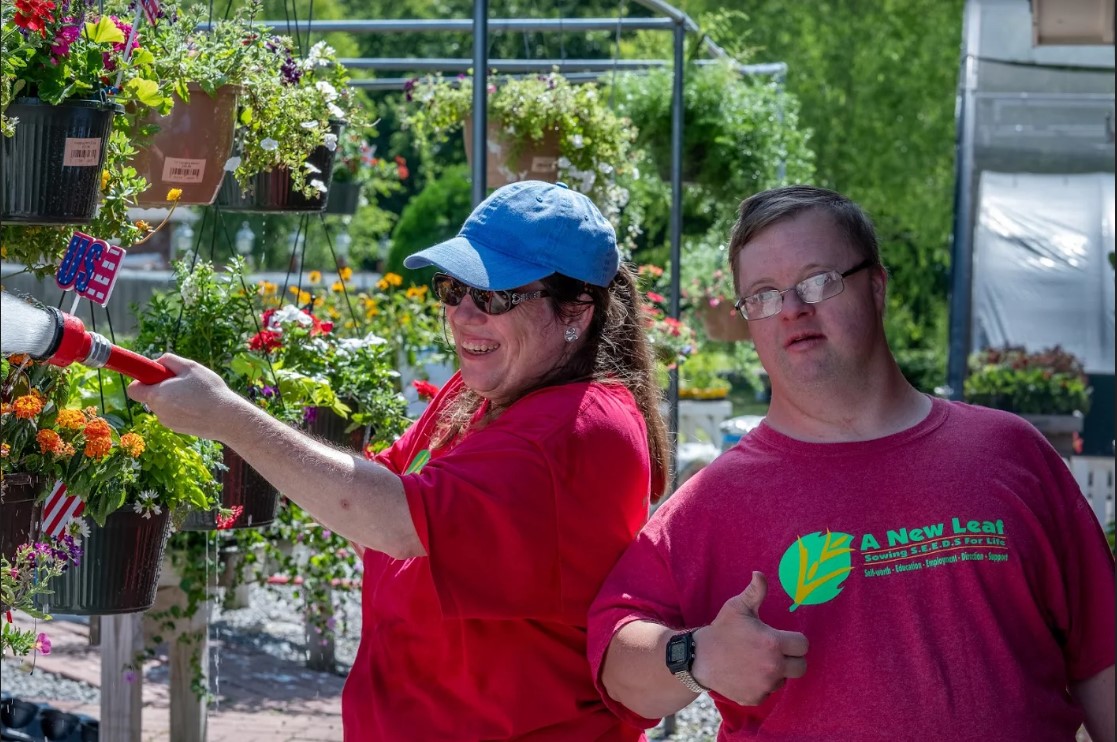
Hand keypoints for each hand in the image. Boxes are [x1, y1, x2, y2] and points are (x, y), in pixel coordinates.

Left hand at [126, 354, 246, 440]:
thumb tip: (158, 362)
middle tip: (183, 382)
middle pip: (151, 396)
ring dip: (172, 399)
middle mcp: (158, 411)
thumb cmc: (209, 390)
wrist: (227, 419)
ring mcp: (167, 422)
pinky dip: (181, 409)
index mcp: (156, 394)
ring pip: (163, 405)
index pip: (133, 389)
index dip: (142, 380)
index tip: (155, 375)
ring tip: (195, 395)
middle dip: (161, 388)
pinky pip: (173, 414)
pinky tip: (198, 406)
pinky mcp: (177, 428)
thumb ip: (169, 360)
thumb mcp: (190, 367)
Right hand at [691, 571, 807, 705]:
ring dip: (777, 673)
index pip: (803, 646)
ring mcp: (764, 685)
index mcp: (773, 643)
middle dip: (792, 659)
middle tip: (776, 652)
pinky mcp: (755, 698)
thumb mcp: (737, 607)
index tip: (784, 639)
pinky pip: (768, 692)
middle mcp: (773, 666)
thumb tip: (759, 573)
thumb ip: (755, 591)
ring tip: (758, 662)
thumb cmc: (721, 630)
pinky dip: (762, 685)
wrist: (698, 658)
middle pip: (801, 667)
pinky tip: (748, 674)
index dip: (795, 641)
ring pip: (784, 680)